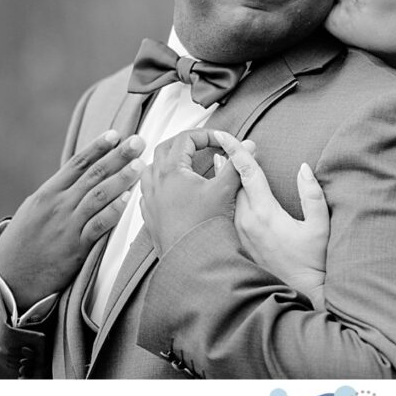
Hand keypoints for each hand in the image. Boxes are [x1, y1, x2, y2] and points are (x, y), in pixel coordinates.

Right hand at [0, 130, 145, 310]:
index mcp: (48, 193)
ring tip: (140, 164)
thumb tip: (77, 178)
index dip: (97, 147)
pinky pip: (97, 225)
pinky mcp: (75, 247)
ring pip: (98, 196)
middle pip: (93, 175)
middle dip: (118, 156)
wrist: (8, 278)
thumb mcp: (34, 210)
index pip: (77, 164)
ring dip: (121, 179)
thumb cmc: (23, 243)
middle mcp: (58, 204)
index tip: (116, 134)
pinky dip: (113, 211)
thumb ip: (56, 193)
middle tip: (138, 141)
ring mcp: (67, 225)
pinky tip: (127, 199)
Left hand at [139, 129, 241, 256]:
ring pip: (151, 169)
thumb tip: (247, 147)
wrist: (191, 260)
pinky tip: (171, 191)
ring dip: (168, 162)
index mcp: (171, 171)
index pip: (185, 138)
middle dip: (185, 143)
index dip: (205, 135)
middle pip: (165, 148)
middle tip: (203, 146)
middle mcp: (156, 182)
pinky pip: (148, 192)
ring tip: (185, 165)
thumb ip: (236, 165)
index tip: (220, 141)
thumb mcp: (225, 190)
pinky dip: (159, 184)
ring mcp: (150, 200)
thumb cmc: (204, 228)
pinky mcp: (150, 216)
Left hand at [213, 132, 329, 310]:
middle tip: (220, 143)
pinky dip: (216, 198)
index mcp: (264, 213)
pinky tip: (215, 194)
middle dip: (224, 160)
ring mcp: (237, 234)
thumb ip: (313, 195)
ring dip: (218, 178)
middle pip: (228, 182)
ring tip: (213, 162)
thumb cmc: (312, 262)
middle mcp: (244, 222)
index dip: (236, 150)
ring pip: (223, 199)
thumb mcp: (319, 227)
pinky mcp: (234, 244)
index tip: (224, 134)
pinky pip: (221, 215)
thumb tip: (304, 169)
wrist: (299, 294)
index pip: (245, 172)